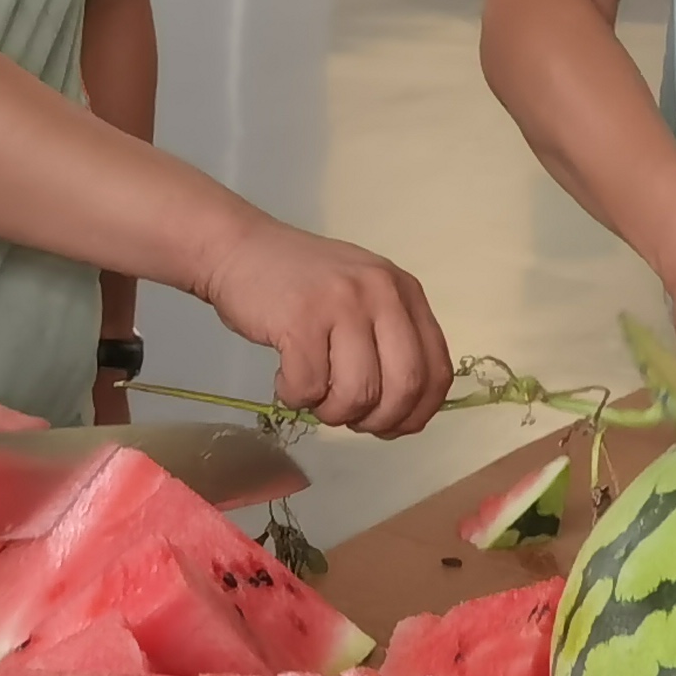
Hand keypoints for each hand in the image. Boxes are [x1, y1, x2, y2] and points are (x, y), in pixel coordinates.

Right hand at [199, 210, 453, 435]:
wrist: (239, 248)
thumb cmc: (300, 285)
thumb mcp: (363, 298)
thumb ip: (389, 342)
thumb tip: (403, 415)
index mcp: (405, 292)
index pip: (437, 370)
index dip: (417, 413)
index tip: (390, 426)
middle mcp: (382, 292)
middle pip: (406, 386)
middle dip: (377, 419)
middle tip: (348, 417)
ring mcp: (342, 303)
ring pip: (358, 394)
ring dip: (332, 412)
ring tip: (313, 395)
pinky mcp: (300, 318)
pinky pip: (309, 387)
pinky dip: (294, 397)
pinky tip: (285, 379)